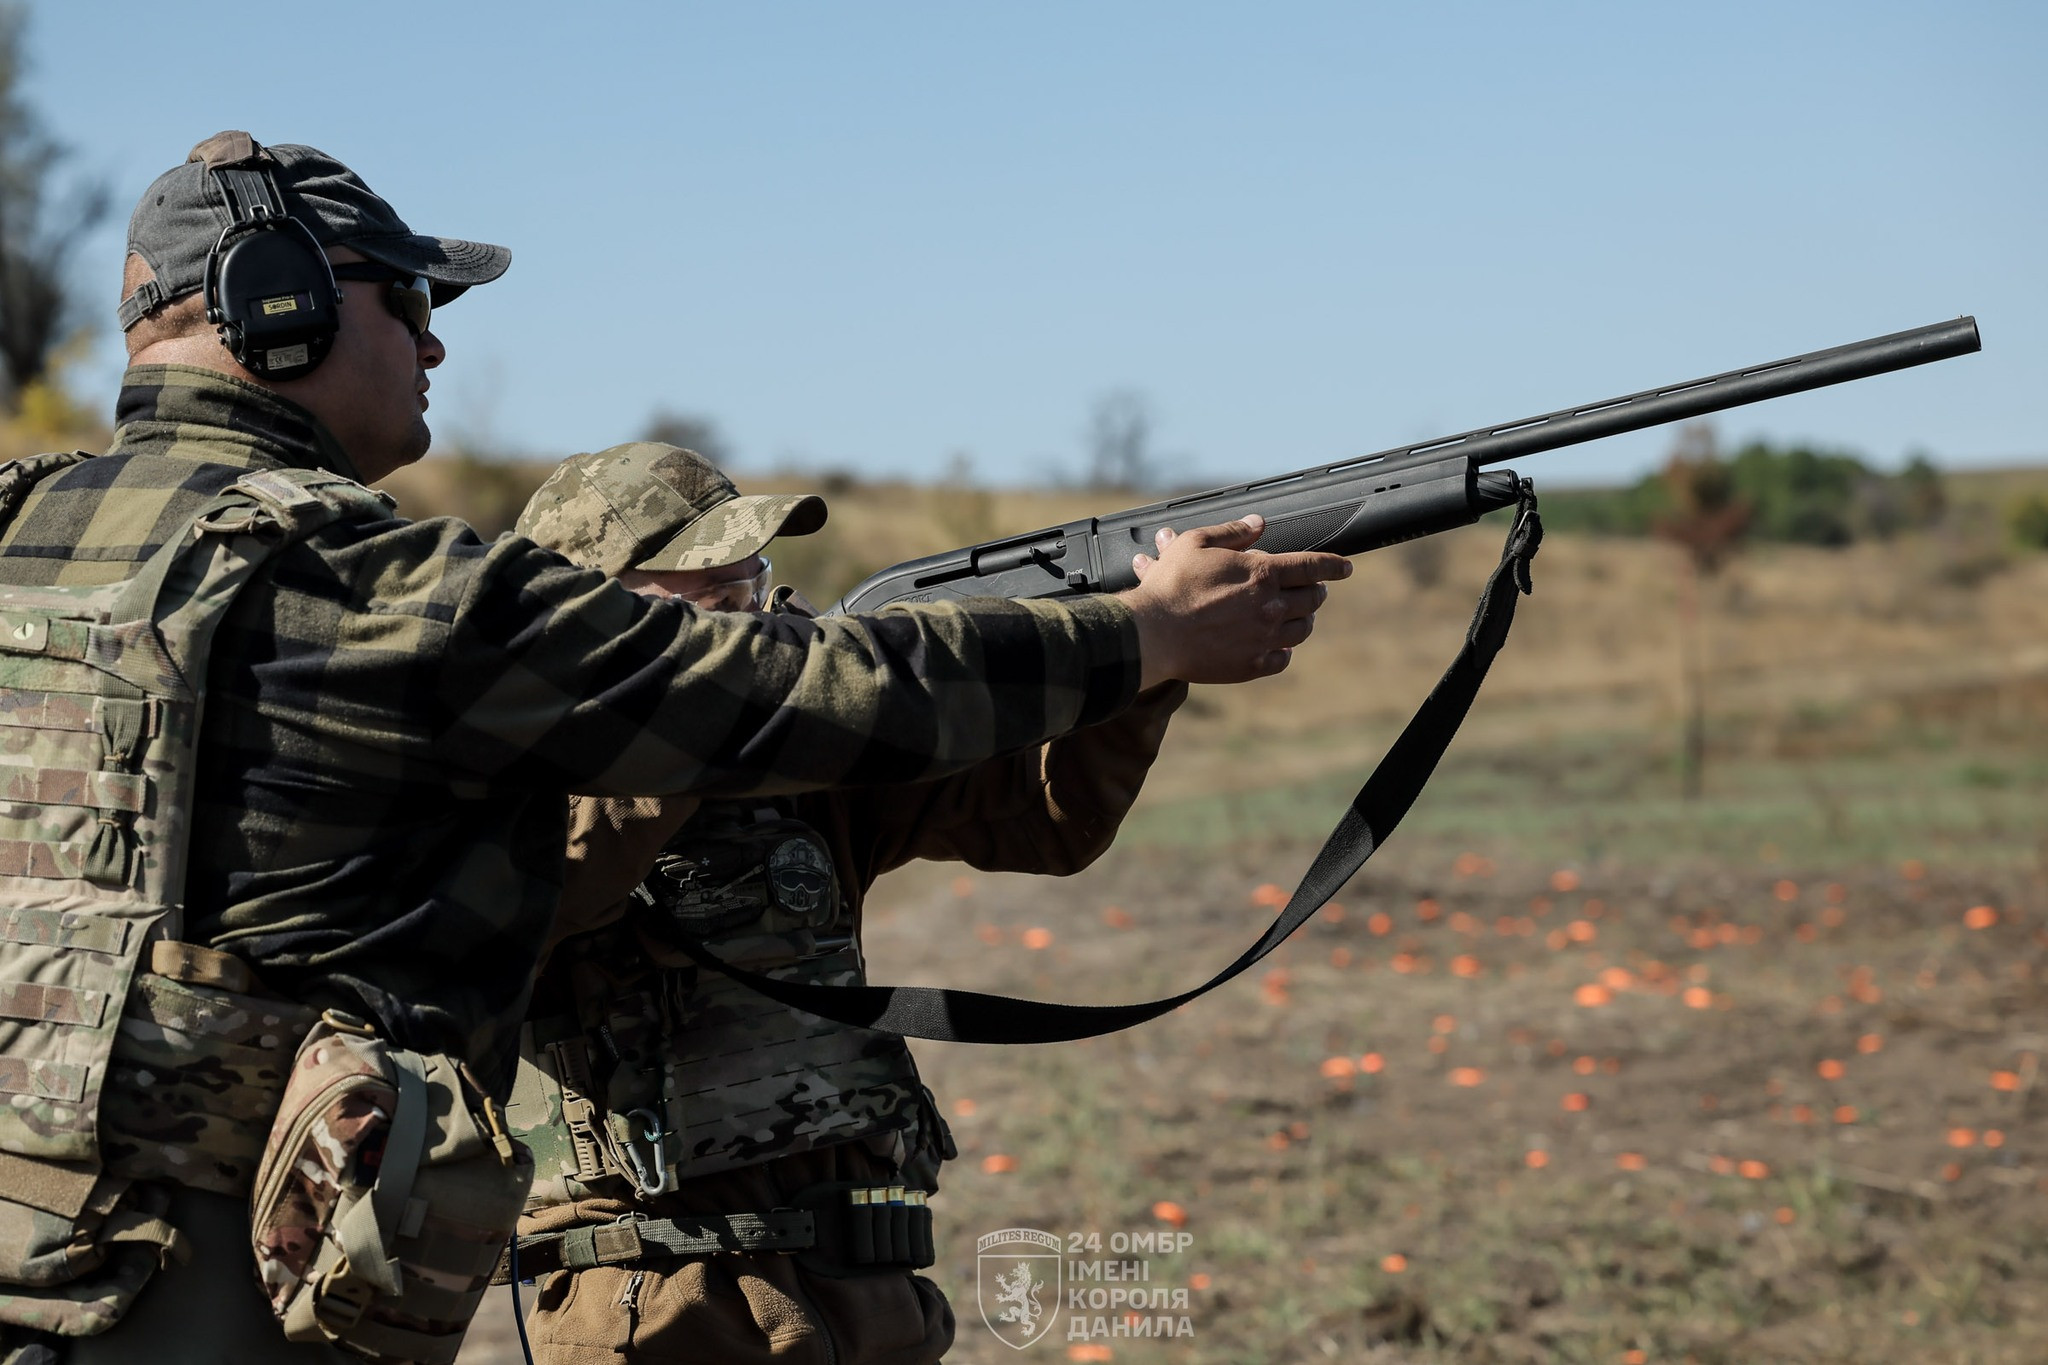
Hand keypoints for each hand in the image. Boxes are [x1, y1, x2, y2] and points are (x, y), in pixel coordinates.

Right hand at [1117, 514, 1350, 687]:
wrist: (1153, 633)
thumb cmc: (1171, 585)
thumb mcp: (1196, 543)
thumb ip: (1233, 533)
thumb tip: (1258, 523)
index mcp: (1262, 573)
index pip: (1312, 566)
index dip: (1333, 565)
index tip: (1345, 567)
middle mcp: (1271, 607)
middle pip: (1313, 599)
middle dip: (1318, 591)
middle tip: (1314, 588)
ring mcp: (1264, 639)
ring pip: (1301, 629)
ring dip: (1304, 619)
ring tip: (1299, 615)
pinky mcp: (1251, 664)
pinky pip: (1282, 659)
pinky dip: (1285, 650)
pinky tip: (1280, 646)